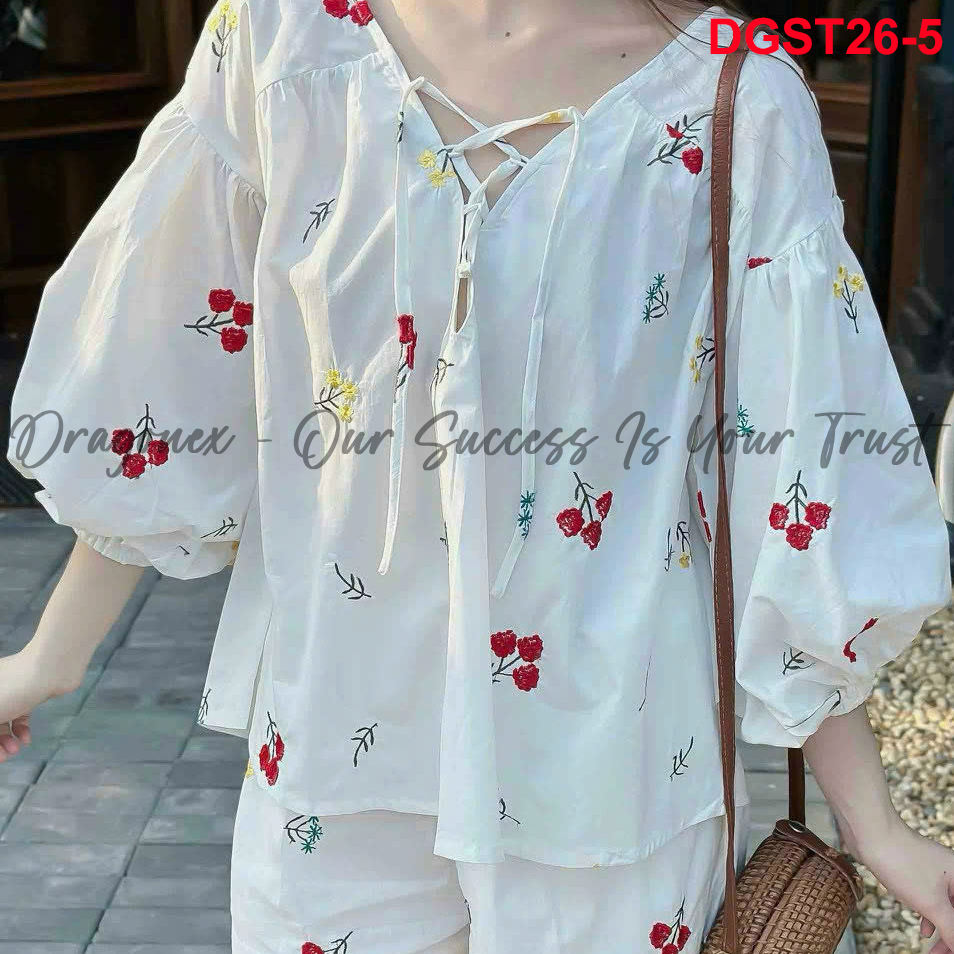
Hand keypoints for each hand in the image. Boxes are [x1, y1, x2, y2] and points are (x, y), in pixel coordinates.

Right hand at [0, 645, 77, 761]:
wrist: (52, 666)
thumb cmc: (13, 687)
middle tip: (3, 757)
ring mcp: (7, 690)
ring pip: (1, 720)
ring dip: (6, 739)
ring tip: (15, 750)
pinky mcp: (26, 693)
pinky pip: (18, 715)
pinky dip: (20, 728)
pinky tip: (25, 739)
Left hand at [854, 816, 953, 953]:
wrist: (870, 831)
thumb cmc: (903, 863)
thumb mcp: (932, 904)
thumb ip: (952, 930)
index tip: (948, 953)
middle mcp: (952, 872)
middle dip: (950, 937)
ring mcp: (934, 870)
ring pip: (945, 907)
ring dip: (941, 928)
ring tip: (931, 946)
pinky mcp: (916, 869)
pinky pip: (930, 898)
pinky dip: (929, 914)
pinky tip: (923, 928)